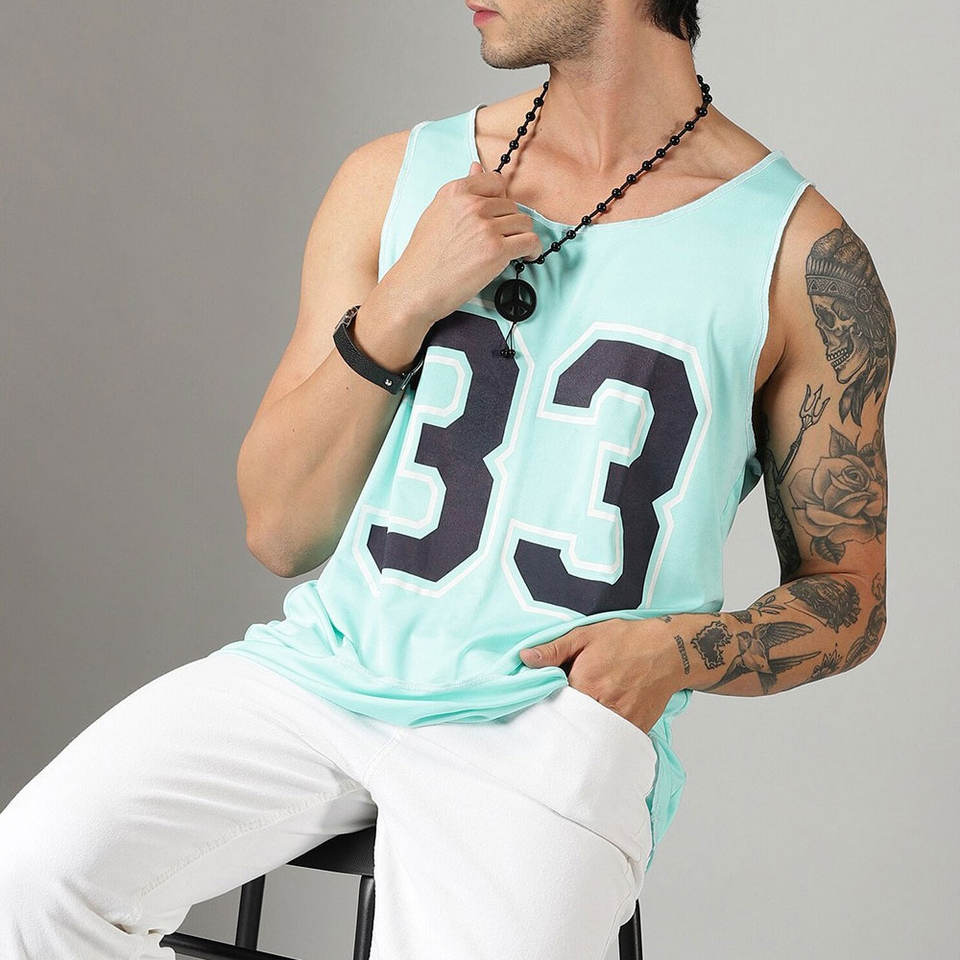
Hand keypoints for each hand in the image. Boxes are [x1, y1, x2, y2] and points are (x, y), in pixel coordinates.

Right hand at [381, 160, 542, 328]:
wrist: (415, 288)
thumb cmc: (423, 258)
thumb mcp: (437, 214)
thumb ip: (461, 192)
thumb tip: (477, 167)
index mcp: (455, 192)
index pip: (496, 182)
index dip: (502, 200)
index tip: (500, 215)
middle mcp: (471, 205)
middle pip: (512, 206)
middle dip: (510, 224)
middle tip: (503, 240)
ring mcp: (485, 227)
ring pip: (524, 223)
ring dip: (522, 237)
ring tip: (515, 250)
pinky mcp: (496, 250)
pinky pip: (530, 242)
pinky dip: (532, 250)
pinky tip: (526, 257)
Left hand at [519, 618, 681, 734]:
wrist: (668, 650)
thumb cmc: (626, 640)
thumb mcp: (585, 635)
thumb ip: (553, 649)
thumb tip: (525, 658)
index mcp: (585, 682)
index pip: (553, 704)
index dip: (545, 706)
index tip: (541, 706)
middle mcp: (603, 704)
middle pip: (571, 724)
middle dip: (562, 723)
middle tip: (555, 720)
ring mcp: (621, 719)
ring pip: (591, 735)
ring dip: (581, 732)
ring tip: (575, 728)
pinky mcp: (636, 728)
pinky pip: (613, 740)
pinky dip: (603, 738)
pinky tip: (596, 732)